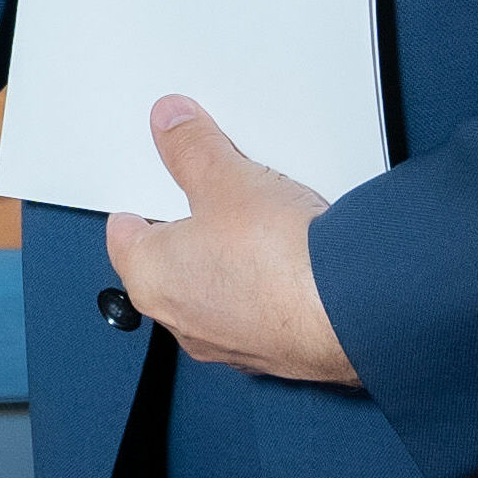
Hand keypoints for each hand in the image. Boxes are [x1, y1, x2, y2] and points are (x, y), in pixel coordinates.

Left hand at [103, 97, 357, 385]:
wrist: (353, 309)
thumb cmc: (279, 259)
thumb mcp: (225, 178)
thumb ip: (191, 147)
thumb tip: (171, 123)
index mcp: (151, 278)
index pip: (124, 238)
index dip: (137, 206)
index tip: (144, 193)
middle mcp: (182, 321)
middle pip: (171, 265)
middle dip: (188, 231)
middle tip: (207, 197)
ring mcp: (229, 344)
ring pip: (215, 291)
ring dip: (228, 263)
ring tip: (258, 225)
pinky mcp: (274, 353)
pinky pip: (257, 313)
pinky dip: (265, 290)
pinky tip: (291, 263)